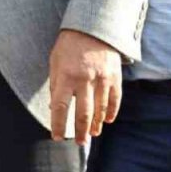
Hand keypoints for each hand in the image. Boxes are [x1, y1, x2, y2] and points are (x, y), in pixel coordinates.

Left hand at [48, 29, 122, 143]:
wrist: (94, 29)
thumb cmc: (70, 46)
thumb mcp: (55, 62)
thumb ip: (56, 85)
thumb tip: (56, 107)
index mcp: (66, 76)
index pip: (60, 107)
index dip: (58, 125)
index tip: (57, 137)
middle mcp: (84, 80)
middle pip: (83, 113)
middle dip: (81, 131)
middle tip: (80, 143)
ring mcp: (102, 80)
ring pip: (100, 110)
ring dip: (96, 124)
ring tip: (93, 134)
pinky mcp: (115, 78)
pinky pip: (114, 100)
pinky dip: (111, 112)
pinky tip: (107, 120)